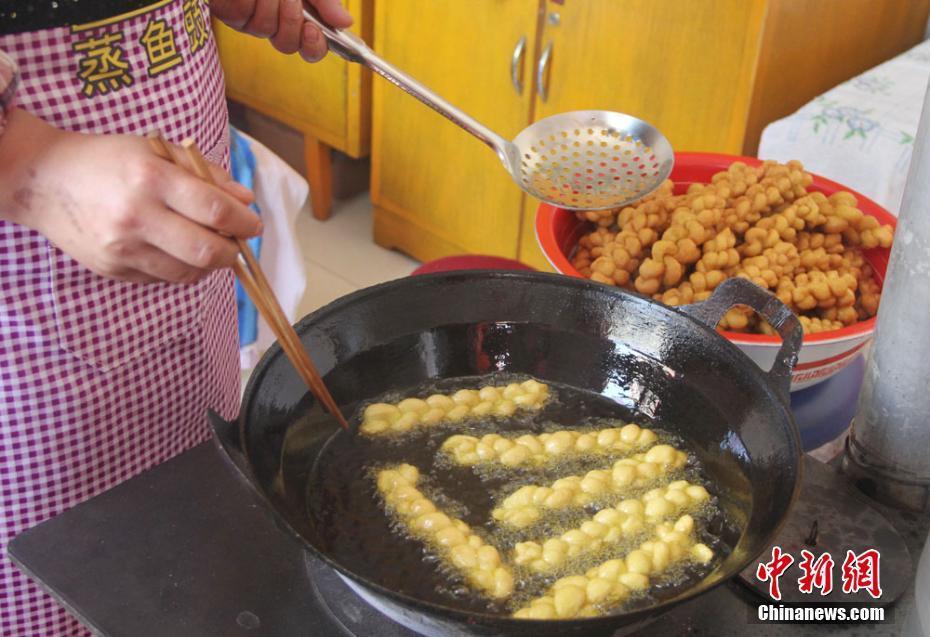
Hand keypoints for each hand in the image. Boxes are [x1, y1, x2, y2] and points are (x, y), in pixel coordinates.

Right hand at [0, 109, 261, 284]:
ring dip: (208, 264)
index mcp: (152, 179)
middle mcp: (137, 217)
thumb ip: (206, 174)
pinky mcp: (113, 269)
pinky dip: (180, 268)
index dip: (245, 222)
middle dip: (232, 252)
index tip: (254, 225)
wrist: (44, 180)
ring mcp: (123, 248)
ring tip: (208, 245)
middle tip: (237, 243)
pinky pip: (163, 278)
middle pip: (206, 251)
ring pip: (188, 272)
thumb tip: (246, 201)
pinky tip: (176, 249)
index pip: (215, 211)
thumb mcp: (157, 151)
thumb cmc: (108, 160)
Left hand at [212, 0, 353, 60]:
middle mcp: (274, 23)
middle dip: (290, 18)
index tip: (312, 30)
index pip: (310, 48)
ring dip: (270, 0)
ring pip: (265, 28)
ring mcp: (250, 20)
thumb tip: (346, 22)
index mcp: (298, 18)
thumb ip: (326, 1)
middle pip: (287, 44)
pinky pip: (243, 14)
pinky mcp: (229, 13)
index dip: (314, 47)